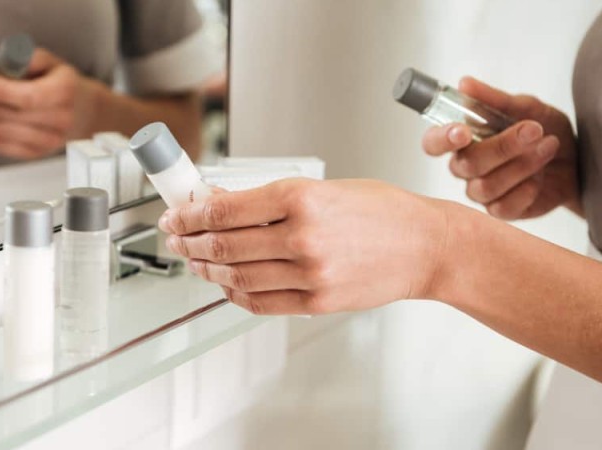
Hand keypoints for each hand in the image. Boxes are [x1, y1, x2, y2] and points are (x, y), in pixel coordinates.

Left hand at [0, 48, 93, 159]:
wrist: (82, 112)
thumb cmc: (60, 84)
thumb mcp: (49, 61)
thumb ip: (24, 58)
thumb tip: (0, 62)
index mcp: (64, 92)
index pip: (27, 97)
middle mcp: (59, 120)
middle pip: (6, 114)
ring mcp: (48, 141)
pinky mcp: (34, 153)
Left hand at [159, 179, 447, 314]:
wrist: (426, 246)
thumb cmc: (383, 211)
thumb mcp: (325, 188)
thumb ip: (270, 199)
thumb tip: (222, 201)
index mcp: (302, 198)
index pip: (224, 209)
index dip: (190, 213)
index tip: (175, 213)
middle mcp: (302, 237)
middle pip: (223, 244)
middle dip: (189, 242)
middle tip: (175, 238)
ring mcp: (309, 274)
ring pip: (236, 276)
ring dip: (206, 269)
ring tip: (194, 260)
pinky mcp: (316, 301)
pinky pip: (260, 302)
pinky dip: (234, 294)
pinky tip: (224, 284)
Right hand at [422, 77, 578, 219]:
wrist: (578, 159)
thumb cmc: (544, 131)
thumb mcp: (525, 107)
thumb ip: (493, 99)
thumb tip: (464, 84)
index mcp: (463, 140)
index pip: (433, 143)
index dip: (442, 139)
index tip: (463, 131)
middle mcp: (467, 167)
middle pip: (467, 164)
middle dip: (502, 146)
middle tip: (533, 129)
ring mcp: (483, 191)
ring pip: (486, 186)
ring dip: (521, 165)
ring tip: (548, 146)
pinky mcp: (502, 210)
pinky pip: (503, 208)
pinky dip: (525, 190)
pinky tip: (540, 177)